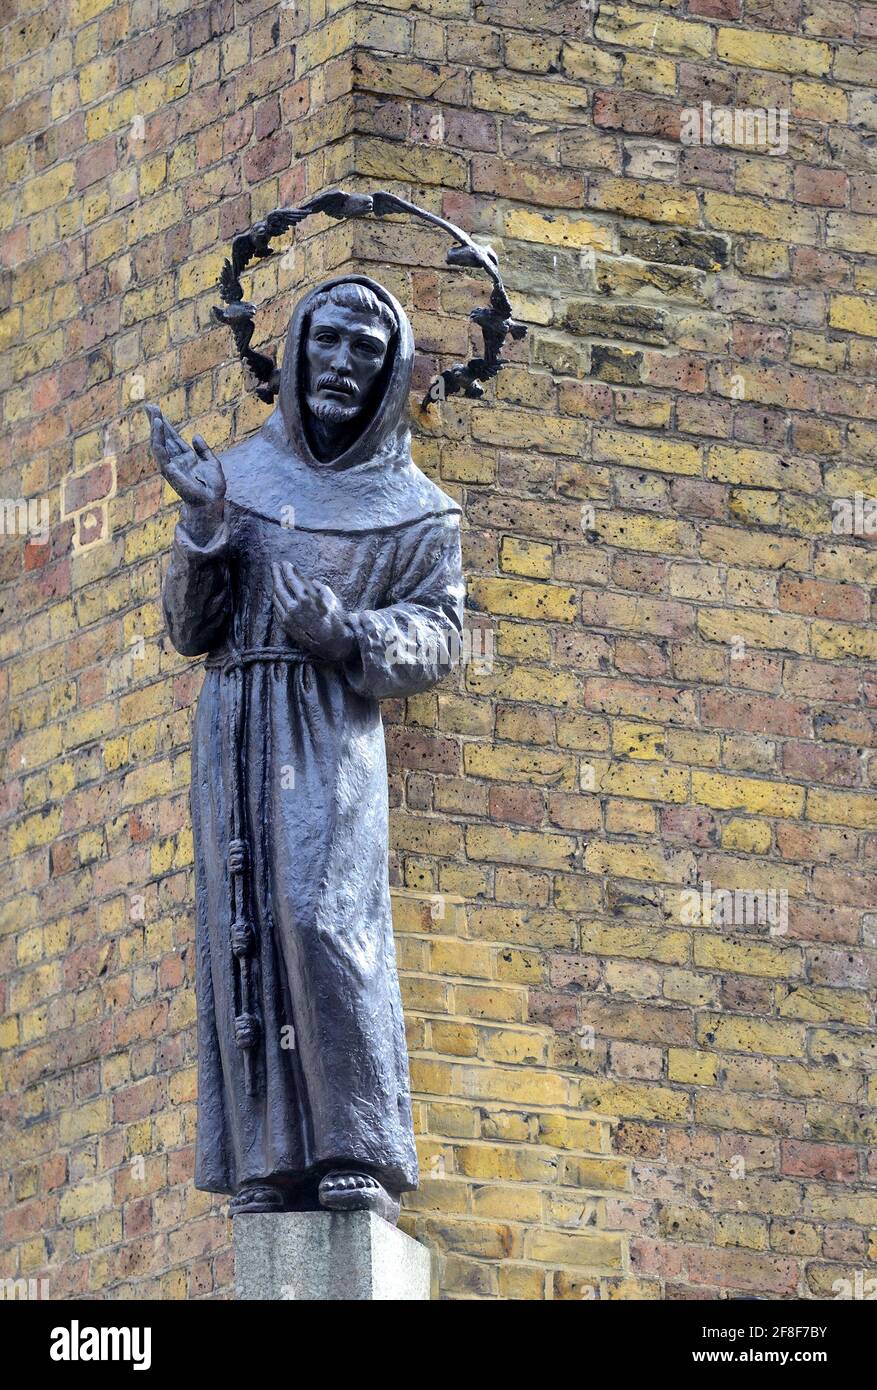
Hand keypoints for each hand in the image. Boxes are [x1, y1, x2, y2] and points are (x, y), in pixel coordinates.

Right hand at [144, 403, 225, 540]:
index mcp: (186, 457)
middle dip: (156, 422)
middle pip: (164, 437)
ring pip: (159, 443)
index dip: (166, 424)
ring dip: (156, 428)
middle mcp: (176, 460)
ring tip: (154, 413)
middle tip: (149, 405)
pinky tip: (157, 427)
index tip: (156, 409)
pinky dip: (158, 440)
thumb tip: (195, 435)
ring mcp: (171, 465)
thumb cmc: (213, 487)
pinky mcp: (169, 471)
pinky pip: (161, 453)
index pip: (173, 437)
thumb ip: (204, 450)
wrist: (212, 501)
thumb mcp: (212, 463)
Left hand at [272, 562, 355, 661]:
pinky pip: (277, 608)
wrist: (331, 644)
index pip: (291, 578)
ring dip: (276, 586)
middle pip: (279, 586)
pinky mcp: (285, 625)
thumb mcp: (332, 600)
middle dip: (276, 573)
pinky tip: (278, 595)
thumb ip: (320, 588)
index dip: (287, 569)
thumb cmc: (334, 620)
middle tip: (274, 565)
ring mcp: (287, 617)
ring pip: (276, 597)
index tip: (285, 563)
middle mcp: (293, 607)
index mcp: (305, 598)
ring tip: (276, 579)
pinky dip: (277, 600)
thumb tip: (312, 581)